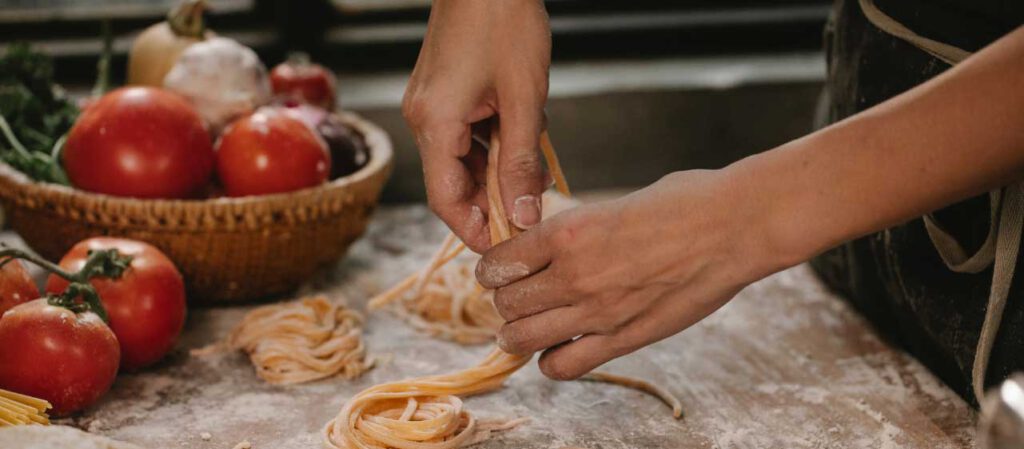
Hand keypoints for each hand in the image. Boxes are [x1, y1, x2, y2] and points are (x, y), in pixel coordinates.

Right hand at [402, 0, 551, 251]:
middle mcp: (423, 118)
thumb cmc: (506, 23)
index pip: (446, 199)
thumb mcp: (525, 99)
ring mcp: (431, 104)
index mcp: (435, 122)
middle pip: (452, 182)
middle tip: (531, 211)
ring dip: (497, 173)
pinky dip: (492, 147)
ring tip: (534, 175)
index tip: (504, 247)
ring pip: (462, 159)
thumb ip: (521, 161)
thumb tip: (523, 213)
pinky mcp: (443, 92)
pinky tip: (522, 142)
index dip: (474, 229)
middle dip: (491, 201)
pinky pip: (465, 135)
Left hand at [475, 170, 794, 379]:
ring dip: (517, 334)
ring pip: (522, 338)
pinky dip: (551, 361)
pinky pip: (563, 366)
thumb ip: (575, 231)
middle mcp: (573, 274)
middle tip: (514, 297)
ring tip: (524, 328)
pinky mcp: (624, 339)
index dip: (492, 268)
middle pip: (506, 302)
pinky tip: (560, 348)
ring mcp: (597, 311)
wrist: (734, 226)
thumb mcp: (612, 204)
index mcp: (566, 231)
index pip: (497, 262)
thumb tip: (549, 246)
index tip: (500, 270)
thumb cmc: (682, 203)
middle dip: (504, 300)